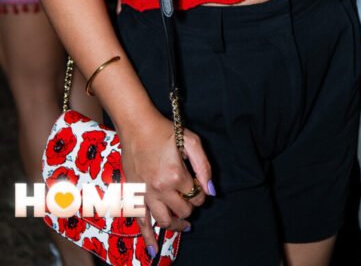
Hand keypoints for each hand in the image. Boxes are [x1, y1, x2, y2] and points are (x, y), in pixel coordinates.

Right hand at [120, 110, 212, 255]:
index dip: (201, 194)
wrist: (137, 126)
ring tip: (184, 225)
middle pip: (182, 211)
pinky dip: (147, 238)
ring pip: (164, 221)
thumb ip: (204, 167)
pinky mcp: (133, 196)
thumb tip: (211, 191)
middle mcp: (161, 189)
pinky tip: (153, 250)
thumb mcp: (191, 141)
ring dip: (176, 225)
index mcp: (176, 175)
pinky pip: (140, 222)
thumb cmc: (165, 131)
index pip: (196, 196)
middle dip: (190, 208)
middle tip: (190, 200)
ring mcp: (145, 194)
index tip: (198, 187)